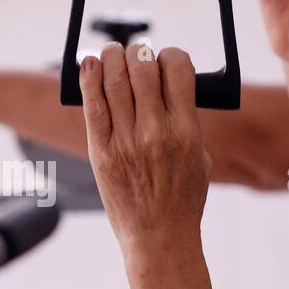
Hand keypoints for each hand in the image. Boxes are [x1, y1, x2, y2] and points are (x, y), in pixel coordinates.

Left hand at [79, 43, 210, 254]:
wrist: (159, 236)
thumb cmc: (182, 199)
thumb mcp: (199, 157)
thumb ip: (187, 121)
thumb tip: (168, 88)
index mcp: (187, 132)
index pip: (178, 70)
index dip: (172, 55)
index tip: (167, 60)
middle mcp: (156, 132)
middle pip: (143, 68)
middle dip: (140, 52)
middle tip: (138, 54)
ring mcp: (126, 141)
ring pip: (114, 79)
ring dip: (113, 56)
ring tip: (113, 53)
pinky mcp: (101, 151)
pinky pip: (92, 104)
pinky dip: (89, 77)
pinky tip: (91, 64)